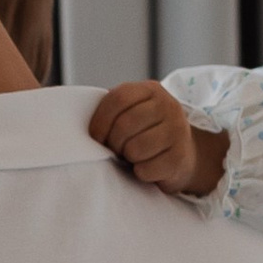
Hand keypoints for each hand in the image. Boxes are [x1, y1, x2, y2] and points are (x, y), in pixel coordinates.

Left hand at [90, 81, 228, 198]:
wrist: (184, 154)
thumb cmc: (146, 133)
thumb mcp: (132, 112)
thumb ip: (113, 110)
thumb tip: (78, 123)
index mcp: (151, 90)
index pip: (118, 99)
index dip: (100, 121)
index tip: (96, 137)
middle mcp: (168, 106)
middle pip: (125, 125)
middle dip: (114, 143)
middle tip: (117, 149)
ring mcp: (178, 131)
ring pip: (135, 148)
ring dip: (128, 158)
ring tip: (133, 156)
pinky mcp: (180, 157)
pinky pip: (147, 169)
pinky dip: (141, 173)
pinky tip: (147, 166)